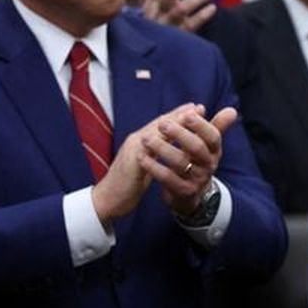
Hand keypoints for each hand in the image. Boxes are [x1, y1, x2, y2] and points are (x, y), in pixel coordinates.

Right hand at [91, 101, 202, 221]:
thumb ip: (154, 155)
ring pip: (156, 132)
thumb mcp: (144, 166)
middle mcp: (136, 141)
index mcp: (140, 142)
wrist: (107, 200)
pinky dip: (164, 143)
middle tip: (199, 108)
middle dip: (180, 115)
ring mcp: (133, 150)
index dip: (178, 116)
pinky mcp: (133, 162)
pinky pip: (150, 150)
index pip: (161, 124)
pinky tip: (179, 140)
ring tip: (192, 118)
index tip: (196, 109)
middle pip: (160, 123)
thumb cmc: (127, 184)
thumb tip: (167, 149)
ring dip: (175, 124)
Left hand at [139, 104, 234, 216]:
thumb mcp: (207, 145)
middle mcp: (208, 165)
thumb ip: (217, 126)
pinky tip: (142, 157)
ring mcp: (196, 179)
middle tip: (162, 123)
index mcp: (214, 151)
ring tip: (146, 138)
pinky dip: (154, 167)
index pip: (213, 136)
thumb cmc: (197, 162)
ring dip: (162, 148)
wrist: (192, 195)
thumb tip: (232, 110)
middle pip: (197, 148)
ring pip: (180, 163)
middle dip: (179, 134)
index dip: (201, 125)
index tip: (187, 114)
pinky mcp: (183, 192)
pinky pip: (168, 179)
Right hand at [142, 0, 217, 32]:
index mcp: (151, 2)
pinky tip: (213, 8)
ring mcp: (168, 25)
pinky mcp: (179, 37)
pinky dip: (203, 15)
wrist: (150, 55)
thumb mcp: (155, 9)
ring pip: (181, 8)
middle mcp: (157, 12)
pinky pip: (192, 25)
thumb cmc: (158, 25)